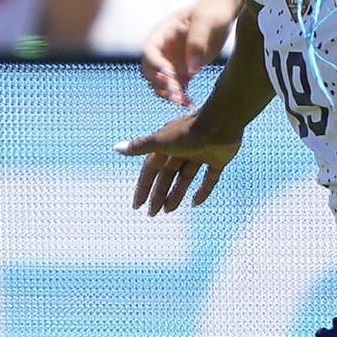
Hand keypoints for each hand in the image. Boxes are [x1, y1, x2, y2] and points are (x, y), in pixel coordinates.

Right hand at [117, 113, 242, 214]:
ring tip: (168, 211)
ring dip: (176, 194)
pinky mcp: (218, 159)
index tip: (137, 204)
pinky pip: (209, 178)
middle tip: (152, 214)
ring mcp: (201, 154)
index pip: (151, 170)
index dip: (144, 186)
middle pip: (167, 176)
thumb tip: (115, 148)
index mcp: (167, 145)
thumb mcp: (161, 141)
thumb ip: (139, 146)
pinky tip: (195, 204)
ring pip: (185, 178)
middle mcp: (182, 149)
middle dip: (158, 194)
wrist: (221, 123)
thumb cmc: (189, 131)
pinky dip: (203, 190)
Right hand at [141, 0, 235, 106]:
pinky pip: (177, 89)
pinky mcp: (183, 72)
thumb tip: (191, 71)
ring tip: (183, 102)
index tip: (170, 74)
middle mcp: (163, 50)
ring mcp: (171, 62)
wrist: (222, 12)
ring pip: (161, 84)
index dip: (156, 64)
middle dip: (161, 84)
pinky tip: (191, 105)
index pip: (150, 52)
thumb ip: (197, 43)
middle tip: (177, 93)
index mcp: (162, 34)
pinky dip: (181, 98)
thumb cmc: (211, 11)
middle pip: (151, 72)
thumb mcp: (205, 21)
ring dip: (169, 95)